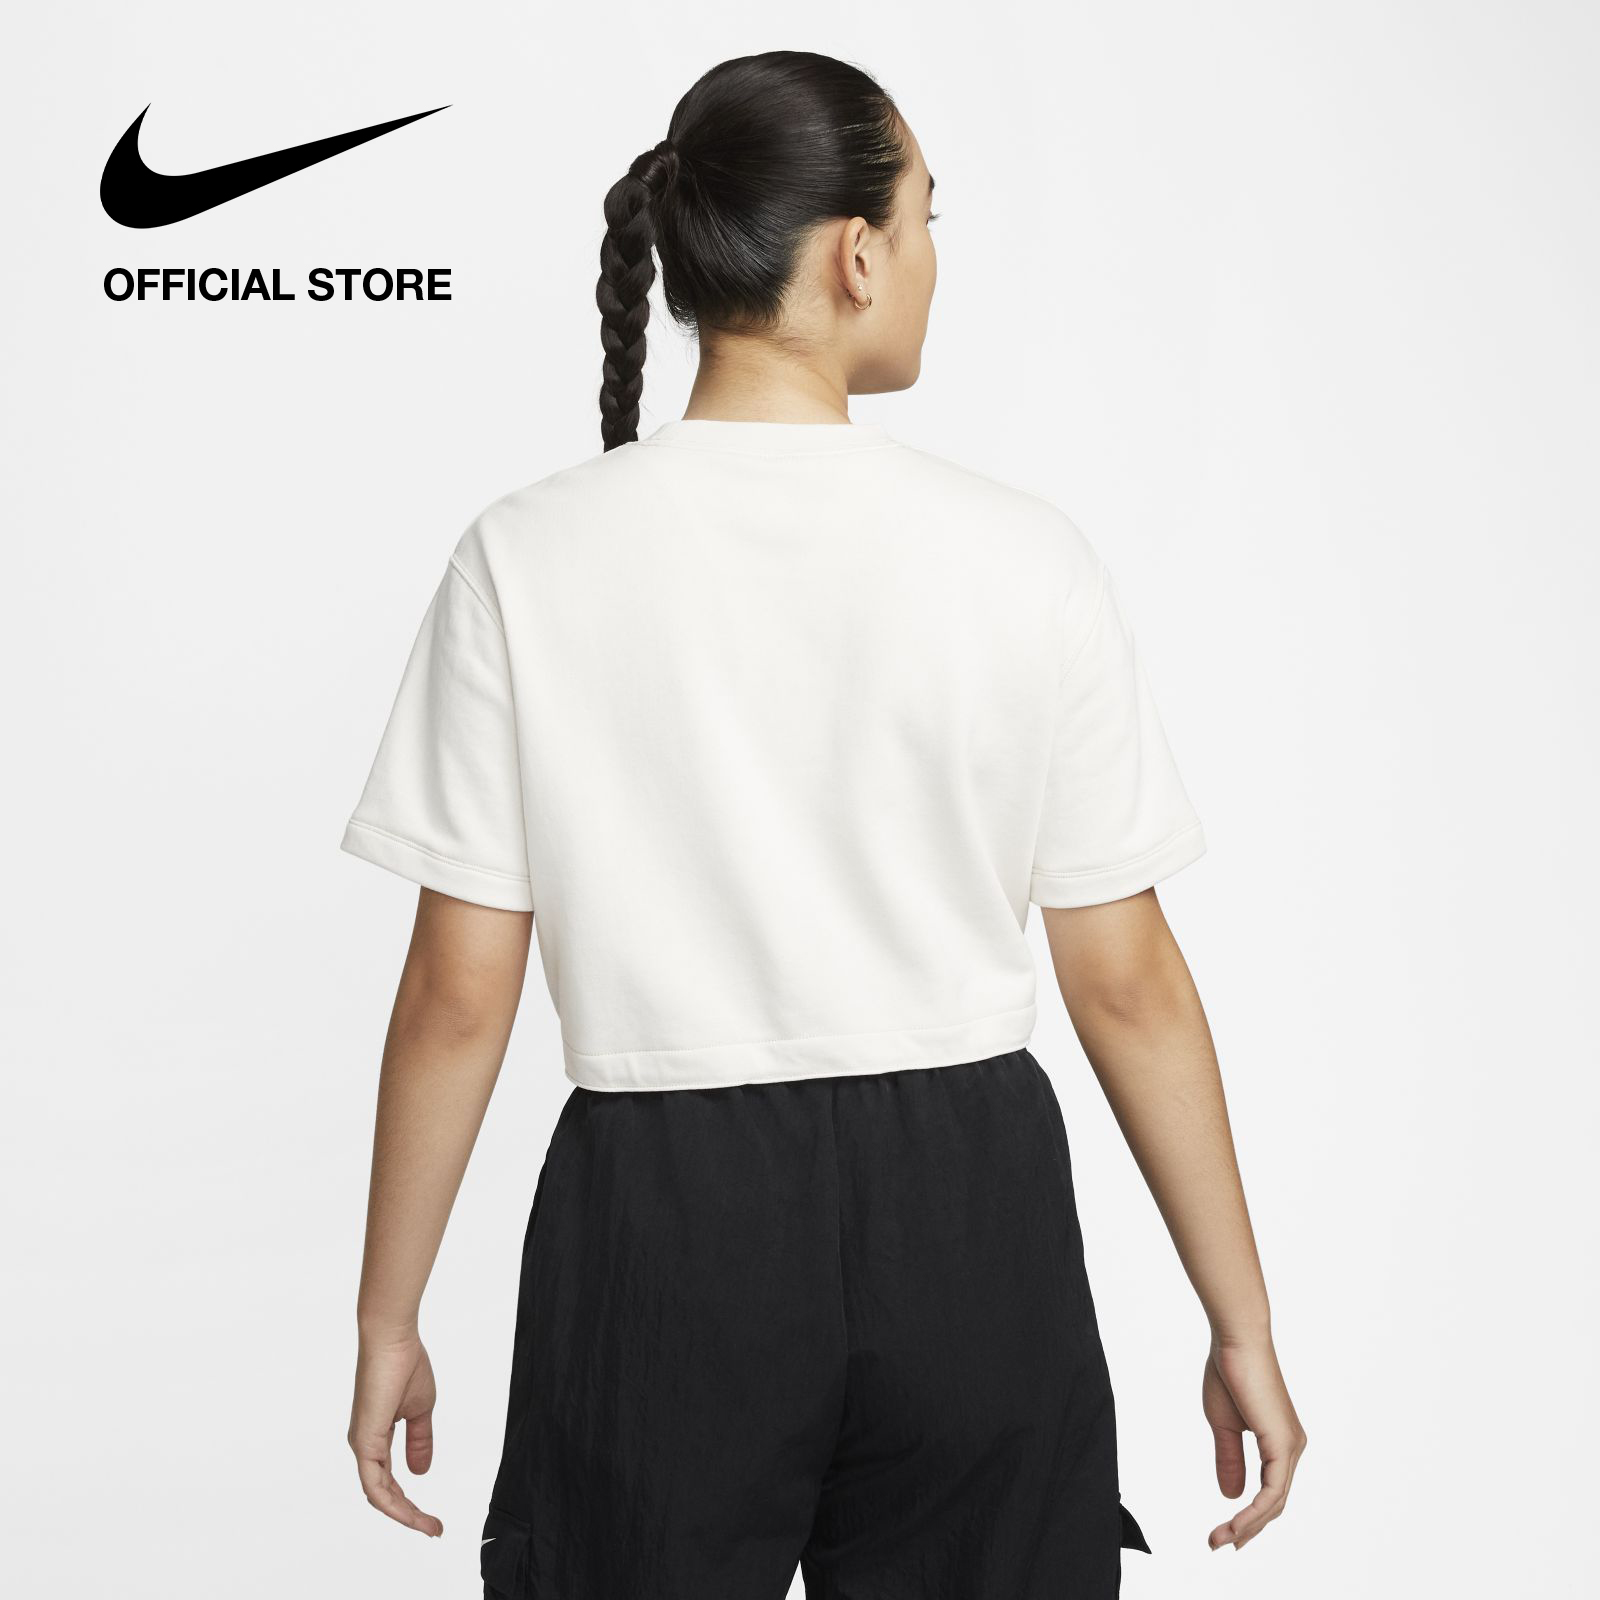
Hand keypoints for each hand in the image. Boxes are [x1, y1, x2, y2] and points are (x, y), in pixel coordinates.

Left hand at [348, 1328, 443, 1535]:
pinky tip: (409, 1511)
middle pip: (383, 1494)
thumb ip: (420, 1441)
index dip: (410, 1502)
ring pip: (379, 1494)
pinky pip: (375, 1484)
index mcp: (376, 1437)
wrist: (393, 1340)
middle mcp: (365, 1445)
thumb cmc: (405, 1365)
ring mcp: (362, 1444)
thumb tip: (420, 1472)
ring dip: (404, 1514)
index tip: (433, 1518)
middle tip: (435, 1528)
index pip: (389, 1480)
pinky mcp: (365, 1440)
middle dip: (410, 1515)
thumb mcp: (420, 1409)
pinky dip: (392, 1502)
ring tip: (429, 1526)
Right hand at [1202, 1334, 1306, 1549]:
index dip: (1249, 1516)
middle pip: (1275, 1503)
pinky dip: (1254, 1512)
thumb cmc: (1229, 1373)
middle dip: (1247, 1528)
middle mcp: (1292, 1447)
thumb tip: (1231, 1496)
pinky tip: (1236, 1523)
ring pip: (1275, 1502)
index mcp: (1280, 1442)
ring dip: (1248, 1525)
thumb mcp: (1223, 1425)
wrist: (1236, 1341)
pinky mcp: (1283, 1444)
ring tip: (1220, 1539)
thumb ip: (1230, 1459)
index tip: (1223, 1532)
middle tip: (1218, 1543)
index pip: (1269, 1491)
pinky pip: (1273, 1491)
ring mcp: (1290, 1447)